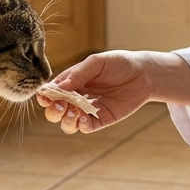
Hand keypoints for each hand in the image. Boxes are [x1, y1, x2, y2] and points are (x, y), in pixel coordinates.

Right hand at [37, 51, 155, 133]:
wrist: (144, 74)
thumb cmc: (119, 63)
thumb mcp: (97, 62)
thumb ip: (78, 74)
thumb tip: (59, 87)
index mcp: (72, 81)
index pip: (52, 91)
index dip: (45, 96)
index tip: (45, 96)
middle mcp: (77, 97)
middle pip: (55, 110)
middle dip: (53, 111)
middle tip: (61, 105)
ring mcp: (88, 110)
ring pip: (67, 122)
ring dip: (65, 120)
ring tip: (73, 112)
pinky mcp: (101, 119)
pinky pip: (85, 127)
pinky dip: (80, 125)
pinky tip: (83, 117)